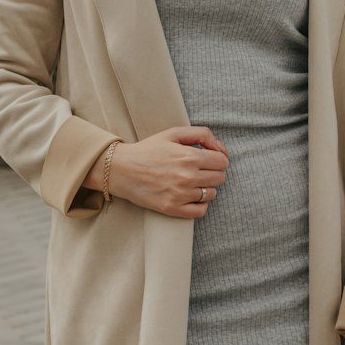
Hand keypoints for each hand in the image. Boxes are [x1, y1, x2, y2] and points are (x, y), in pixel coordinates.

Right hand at [99, 126, 228, 218]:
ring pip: (212, 194)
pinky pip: (200, 211)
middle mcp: (187, 177)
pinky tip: (191, 196)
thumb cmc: (148, 149)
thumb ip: (202, 135)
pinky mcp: (172, 209)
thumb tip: (221, 149)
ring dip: (206, 188)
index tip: (208, 159)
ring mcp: (180, 195)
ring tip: (192, 182)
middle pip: (220, 178)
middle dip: (213, 172)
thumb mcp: (173, 133)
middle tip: (198, 170)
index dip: (217, 159)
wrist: (121, 169)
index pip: (222, 162)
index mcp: (190, 156)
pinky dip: (200, 204)